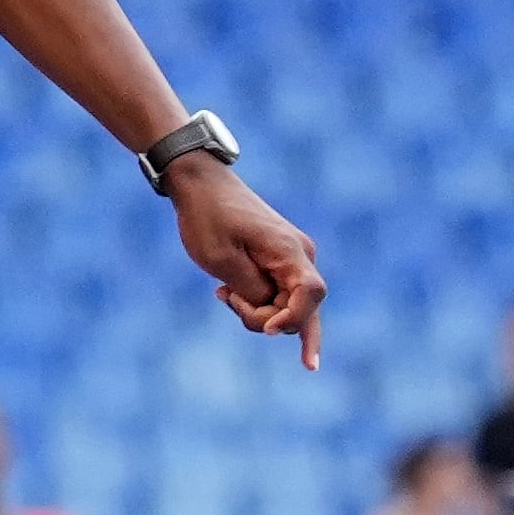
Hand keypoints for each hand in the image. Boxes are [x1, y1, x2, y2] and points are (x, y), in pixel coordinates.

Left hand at [167, 159, 324, 369]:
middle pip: (298, 307)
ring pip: (288, 305)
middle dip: (264, 317)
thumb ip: (252, 291)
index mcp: (289, 251)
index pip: (311, 295)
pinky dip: (262, 305)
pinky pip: (281, 294)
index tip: (268, 330)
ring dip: (258, 310)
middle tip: (224, 296)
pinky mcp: (282, 260)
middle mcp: (300, 254)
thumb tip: (275, 314)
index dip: (293, 319)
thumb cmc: (208, 217)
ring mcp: (294, 257)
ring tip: (223, 291)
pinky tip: (238, 304)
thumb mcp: (222, 260)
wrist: (202, 184)